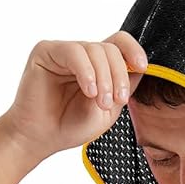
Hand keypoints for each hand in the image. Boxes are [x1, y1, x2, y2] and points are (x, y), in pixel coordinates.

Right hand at [1, 31, 147, 160]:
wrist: (42, 139)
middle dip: (118, 75)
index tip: (142, 67)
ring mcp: (64, 51)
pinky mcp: (46, 51)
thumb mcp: (109, 110)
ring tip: (100, 101)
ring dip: (104, 78)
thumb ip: (124, 88)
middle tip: (115, 101)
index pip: (119, 44)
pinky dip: (86, 71)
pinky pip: (73, 52)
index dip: (133, 51)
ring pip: (94, 49)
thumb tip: (140, 68)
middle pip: (110, 48)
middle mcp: (82, 55)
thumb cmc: (70, 126)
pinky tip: (88, 91)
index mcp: (97, 66)